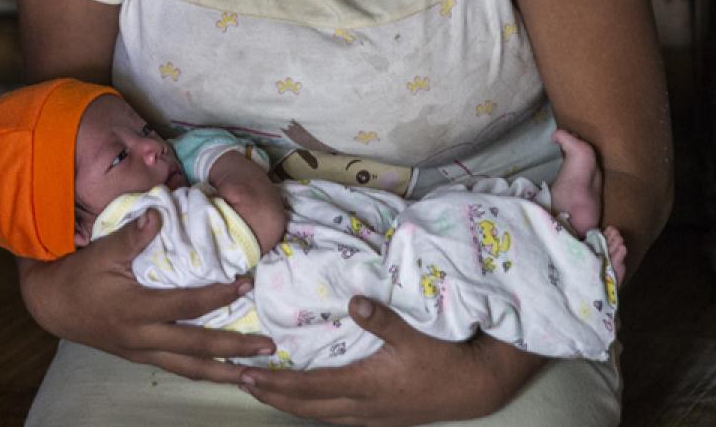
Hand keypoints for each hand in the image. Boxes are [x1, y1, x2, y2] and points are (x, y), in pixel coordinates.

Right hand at [19, 209, 275, 382]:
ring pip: (189, 368)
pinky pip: (177, 368)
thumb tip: (160, 214)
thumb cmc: (79, 274)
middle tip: (268, 349)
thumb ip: (133, 235)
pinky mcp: (140, 356)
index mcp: (136, 310)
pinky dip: (202, 371)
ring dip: (224, 373)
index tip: (245, 284)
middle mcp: (143, 338)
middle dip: (234, 349)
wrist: (52, 304)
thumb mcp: (103, 251)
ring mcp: (142, 352)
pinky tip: (220, 371)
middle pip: (197, 349)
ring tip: (253, 376)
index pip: (186, 306)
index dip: (218, 296)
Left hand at [239, 297, 542, 425]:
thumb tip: (354, 300)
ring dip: (290, 403)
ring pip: (321, 415)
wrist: (475, 386)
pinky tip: (307, 400)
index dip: (276, 383)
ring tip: (265, 391)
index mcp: (365, 385)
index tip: (246, 374)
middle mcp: (363, 406)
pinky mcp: (381, 415)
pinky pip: (337, 415)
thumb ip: (383, 318)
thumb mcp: (415, 334)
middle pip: (307, 406)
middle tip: (240, 383)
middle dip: (273, 396)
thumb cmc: (444, 358)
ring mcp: (372, 415)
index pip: (310, 388)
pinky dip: (314, 407)